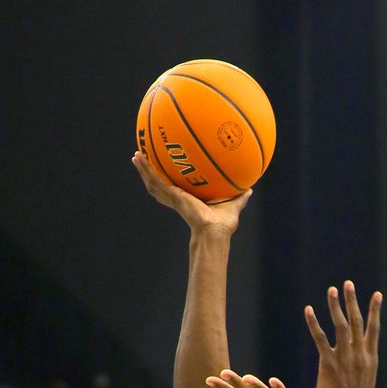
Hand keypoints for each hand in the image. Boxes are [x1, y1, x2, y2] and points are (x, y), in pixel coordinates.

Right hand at [132, 152, 250, 233]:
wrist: (214, 231)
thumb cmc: (223, 224)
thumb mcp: (233, 204)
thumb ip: (240, 197)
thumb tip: (250, 189)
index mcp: (189, 201)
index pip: (176, 190)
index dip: (169, 181)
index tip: (164, 171)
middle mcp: (178, 199)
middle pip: (160, 185)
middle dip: (151, 173)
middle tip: (143, 160)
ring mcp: (173, 198)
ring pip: (153, 182)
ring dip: (144, 169)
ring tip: (136, 156)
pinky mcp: (171, 195)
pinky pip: (155, 179)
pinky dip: (146, 169)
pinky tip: (139, 157)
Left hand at [304, 279, 381, 387]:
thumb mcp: (367, 380)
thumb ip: (366, 363)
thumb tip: (366, 353)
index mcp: (370, 358)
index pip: (373, 329)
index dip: (375, 311)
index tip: (377, 295)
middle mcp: (359, 355)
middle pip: (357, 322)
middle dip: (352, 301)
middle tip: (348, 284)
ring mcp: (344, 358)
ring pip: (340, 326)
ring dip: (335, 306)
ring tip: (332, 290)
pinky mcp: (328, 363)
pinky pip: (320, 339)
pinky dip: (314, 323)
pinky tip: (309, 310)